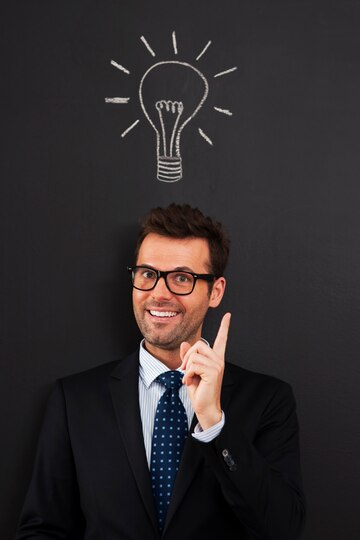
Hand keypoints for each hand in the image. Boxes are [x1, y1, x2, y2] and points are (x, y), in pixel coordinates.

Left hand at [180, 313, 230, 430]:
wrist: (205, 409)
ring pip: (194, 355)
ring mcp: (217, 365)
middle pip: (198, 344)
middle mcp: (219, 360)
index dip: (225, 327)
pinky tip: (189, 382)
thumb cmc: (199, 391)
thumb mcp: (190, 371)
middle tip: (185, 370)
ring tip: (189, 378)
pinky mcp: (213, 372)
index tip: (229, 315)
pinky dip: (187, 374)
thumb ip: (188, 357)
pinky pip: (194, 365)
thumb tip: (184, 343)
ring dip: (186, 367)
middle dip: (187, 356)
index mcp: (215, 359)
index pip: (221, 339)